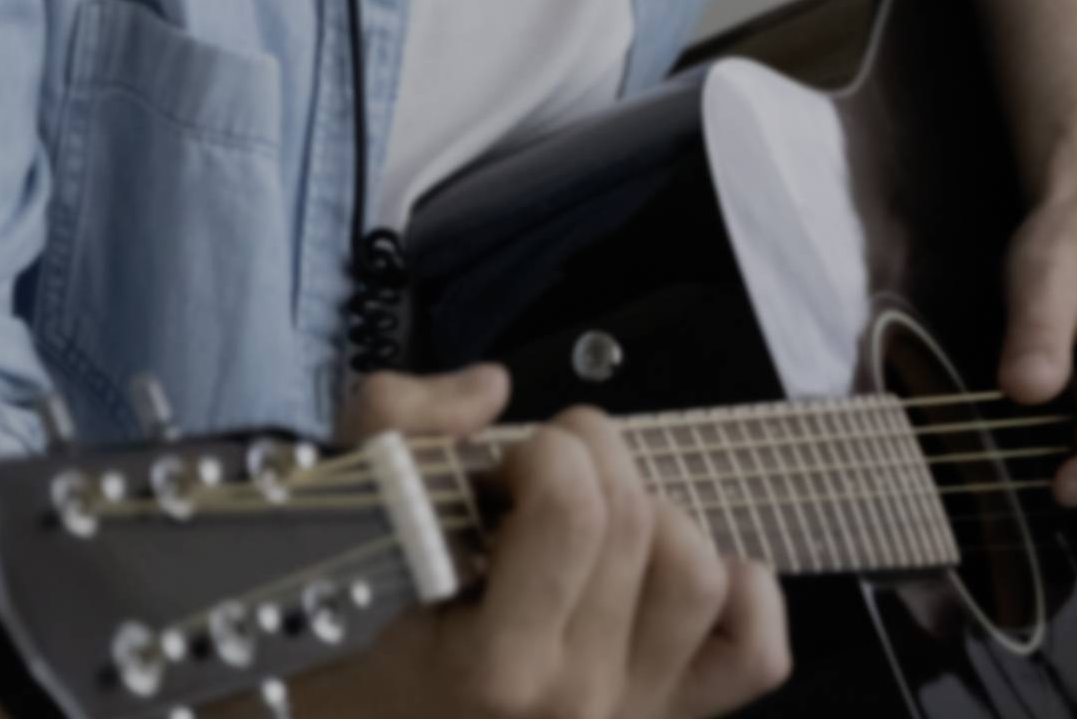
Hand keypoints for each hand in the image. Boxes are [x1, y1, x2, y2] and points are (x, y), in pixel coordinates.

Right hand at [293, 365, 790, 718]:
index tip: (492, 471)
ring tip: (584, 528)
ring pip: (698, 572)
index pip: (575, 505)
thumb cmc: (323, 639)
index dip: (540, 451)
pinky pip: (753, 652)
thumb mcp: (331, 519)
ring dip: (652, 518)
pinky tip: (661, 574)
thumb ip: (398, 423)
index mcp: (492, 671)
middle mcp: (570, 708)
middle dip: (587, 457)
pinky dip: (738, 596)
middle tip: (526, 480)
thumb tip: (490, 390)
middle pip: (637, 519)